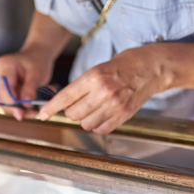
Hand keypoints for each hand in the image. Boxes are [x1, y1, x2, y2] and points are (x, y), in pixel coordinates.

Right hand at [0, 48, 54, 120]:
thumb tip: (25, 105)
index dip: (12, 103)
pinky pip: (3, 101)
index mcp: (5, 65)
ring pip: (0, 102)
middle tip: (30, 114)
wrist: (35, 56)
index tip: (23, 112)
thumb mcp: (37, 73)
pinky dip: (14, 107)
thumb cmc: (36, 62)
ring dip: (15, 110)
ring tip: (31, 112)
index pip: (3, 89)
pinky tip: (26, 108)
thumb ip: (30, 89)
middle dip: (14, 109)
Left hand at [37, 45, 169, 133]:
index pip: (65, 97)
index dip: (51, 108)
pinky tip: (102, 114)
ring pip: (86, 124)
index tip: (42, 114)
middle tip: (78, 104)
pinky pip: (102, 129)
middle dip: (71, 112)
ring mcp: (114, 105)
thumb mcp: (98, 68)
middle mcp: (103, 92)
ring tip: (93, 108)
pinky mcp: (124, 115)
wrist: (151, 68)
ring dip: (85, 119)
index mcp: (94, 77)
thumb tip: (65, 102)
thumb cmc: (124, 64)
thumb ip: (82, 85)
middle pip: (74, 114)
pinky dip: (98, 125)